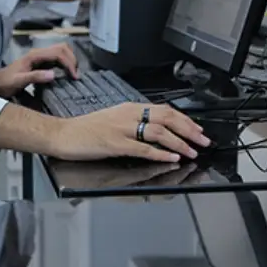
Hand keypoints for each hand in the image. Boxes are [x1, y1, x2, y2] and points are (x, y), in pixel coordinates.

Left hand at [0, 43, 78, 98]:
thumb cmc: (5, 83)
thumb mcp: (19, 82)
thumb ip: (35, 77)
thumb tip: (54, 74)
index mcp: (34, 55)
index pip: (58, 53)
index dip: (69, 63)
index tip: (74, 76)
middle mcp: (38, 53)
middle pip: (62, 48)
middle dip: (72, 59)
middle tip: (76, 75)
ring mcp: (40, 57)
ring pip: (61, 51)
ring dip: (70, 60)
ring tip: (73, 74)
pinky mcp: (40, 62)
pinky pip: (57, 58)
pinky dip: (65, 63)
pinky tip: (66, 74)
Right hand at [49, 103, 210, 162]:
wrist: (63, 134)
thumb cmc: (86, 129)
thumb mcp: (113, 119)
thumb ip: (134, 122)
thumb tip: (157, 131)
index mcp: (129, 107)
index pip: (164, 110)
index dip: (185, 120)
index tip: (198, 130)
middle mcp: (128, 114)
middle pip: (166, 118)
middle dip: (189, 130)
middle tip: (203, 140)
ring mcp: (121, 129)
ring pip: (158, 132)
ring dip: (179, 143)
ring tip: (192, 152)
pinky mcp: (115, 144)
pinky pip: (143, 148)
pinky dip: (161, 153)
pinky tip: (172, 158)